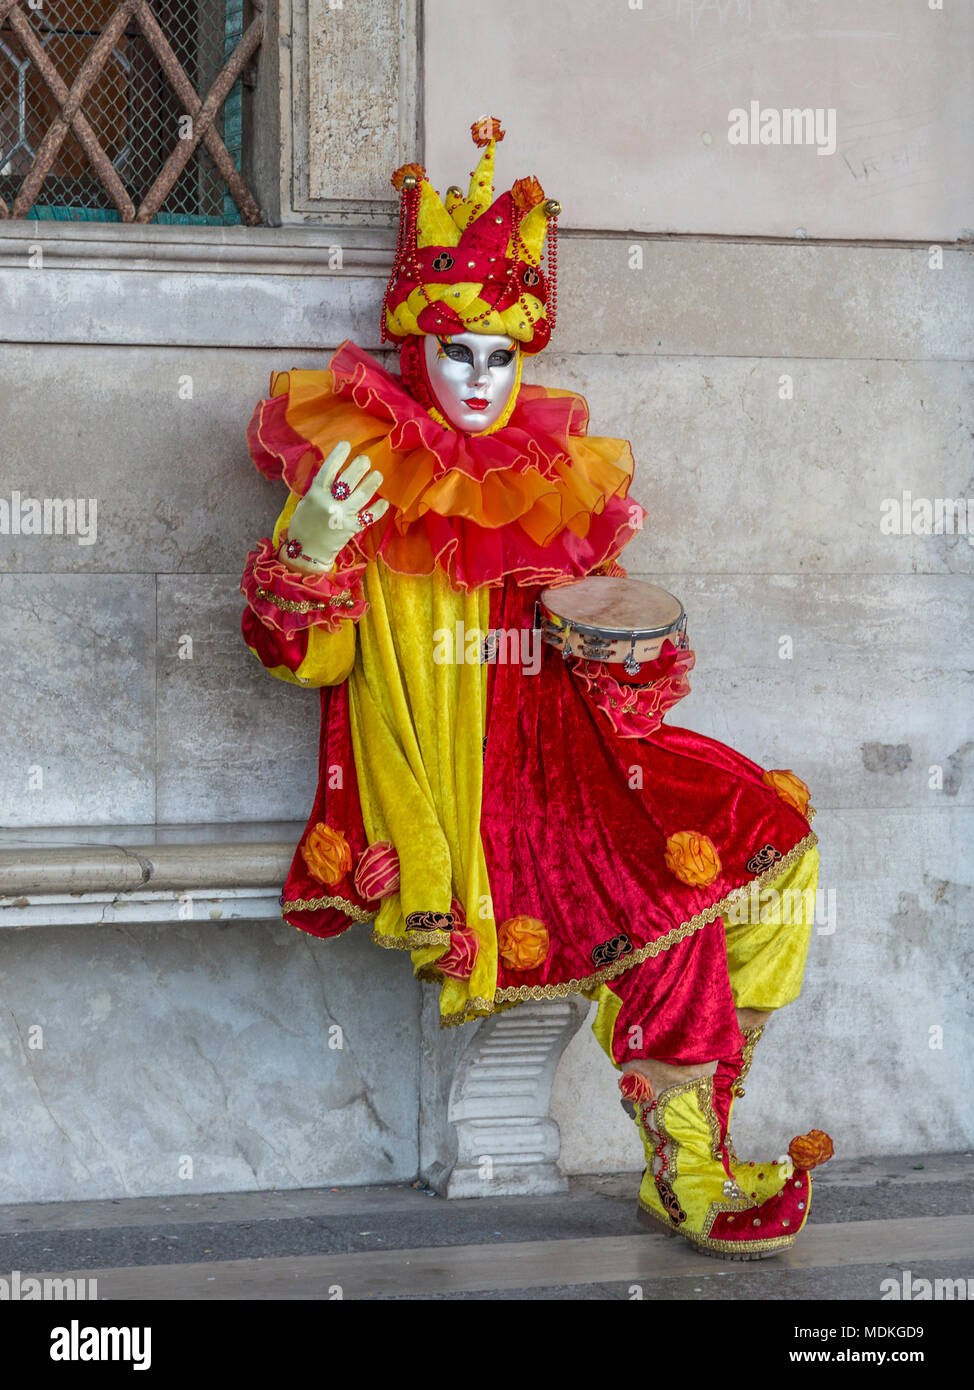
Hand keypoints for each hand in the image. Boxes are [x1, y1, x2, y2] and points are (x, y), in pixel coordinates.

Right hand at [279, 441, 388, 573]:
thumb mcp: (306, 501)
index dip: (338, 456)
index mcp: (315, 494)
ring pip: (361, 496)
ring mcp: (342, 516)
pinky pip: (368, 517)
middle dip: (359, 467)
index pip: (328, 470)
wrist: (306, 551)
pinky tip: (384, 502)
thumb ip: (320, 488)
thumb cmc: (304, 523)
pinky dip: (378, 510)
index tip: (346, 444)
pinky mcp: (351, 529)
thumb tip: (335, 471)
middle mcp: (330, 504)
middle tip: (366, 459)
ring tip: (378, 474)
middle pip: (347, 481)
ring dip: (371, 483)